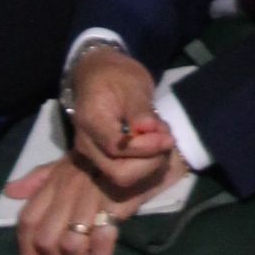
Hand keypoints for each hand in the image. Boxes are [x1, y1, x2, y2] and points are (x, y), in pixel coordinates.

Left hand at [8, 149, 181, 254]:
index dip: (27, 251)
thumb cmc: (106, 159)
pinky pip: (100, 241)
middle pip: (47, 239)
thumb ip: (40, 179)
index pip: (28, 219)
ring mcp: (91, 195)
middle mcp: (67, 188)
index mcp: (54, 180)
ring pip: (71, 244)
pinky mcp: (115, 202)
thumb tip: (10, 191)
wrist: (144, 147)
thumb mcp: (69, 163)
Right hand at [65, 45, 175, 198]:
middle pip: (119, 173)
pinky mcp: (100, 161)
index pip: (117, 148)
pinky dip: (143, 164)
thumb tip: (151, 130)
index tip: (168, 138)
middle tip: (167, 139)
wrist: (98, 76)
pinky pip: (123, 173)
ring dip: (149, 163)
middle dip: (150, 162)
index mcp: (91, 122)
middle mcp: (86, 145)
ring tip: (161, 139)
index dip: (146, 148)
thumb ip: (141, 110)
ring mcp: (91, 156)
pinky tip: (153, 145)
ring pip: (123, 178)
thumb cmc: (116, 76)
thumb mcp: (133, 84)